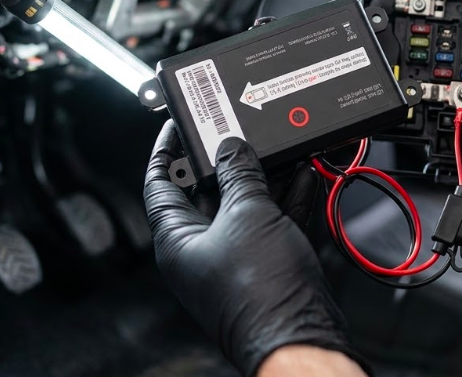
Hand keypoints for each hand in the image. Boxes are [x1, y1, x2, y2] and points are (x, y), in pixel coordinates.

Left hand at [143, 121, 360, 376]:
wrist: (301, 336)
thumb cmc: (259, 293)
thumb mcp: (247, 214)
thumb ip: (239, 173)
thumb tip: (231, 148)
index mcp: (176, 240)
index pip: (159, 184)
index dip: (165, 150)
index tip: (176, 124)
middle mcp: (201, 249)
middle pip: (206, 190)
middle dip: (227, 159)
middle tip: (238, 130)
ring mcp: (235, 257)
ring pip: (244, 204)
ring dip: (263, 176)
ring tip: (279, 147)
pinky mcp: (266, 263)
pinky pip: (272, 221)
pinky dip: (286, 198)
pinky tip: (302, 174)